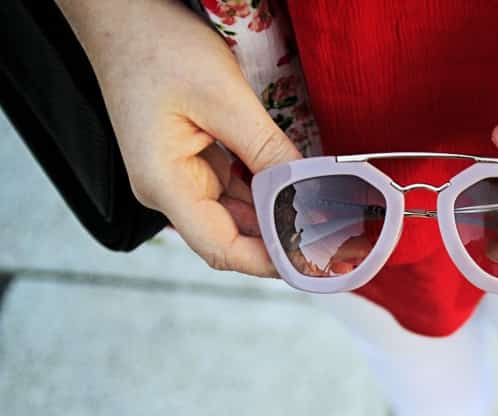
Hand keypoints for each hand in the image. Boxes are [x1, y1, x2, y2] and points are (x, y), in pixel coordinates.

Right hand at [56, 0, 300, 276]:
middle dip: (279, 244)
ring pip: (237, 216)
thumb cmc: (156, 46)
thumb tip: (305, 191)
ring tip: (321, 225)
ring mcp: (181, 177)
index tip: (310, 264)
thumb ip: (266, 150)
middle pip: (231, 238)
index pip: (221, 248)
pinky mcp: (194, 160)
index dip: (268, 262)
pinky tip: (296, 195)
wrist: (124, 14)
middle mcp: (169, 189)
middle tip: (329, 247)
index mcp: (164, 184)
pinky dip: (266, 195)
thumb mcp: (224, 98)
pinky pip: (236, 190)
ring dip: (276, 221)